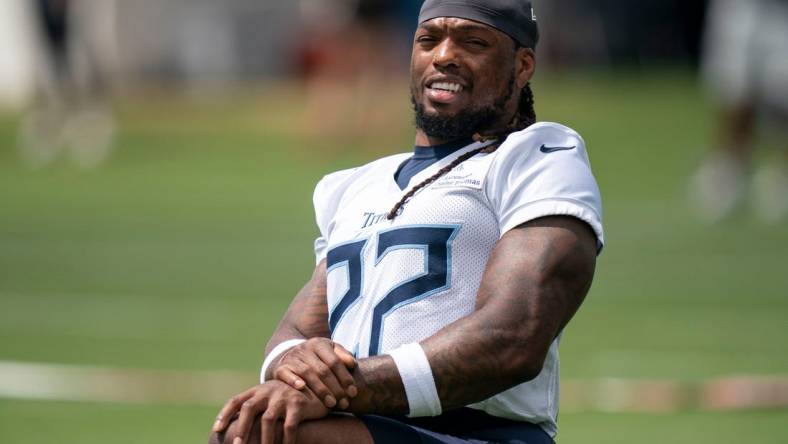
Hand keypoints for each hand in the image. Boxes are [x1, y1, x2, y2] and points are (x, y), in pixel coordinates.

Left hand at [212, 380, 328, 443]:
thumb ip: (255, 408)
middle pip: (249, 408)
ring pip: (268, 420)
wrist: (317, 389)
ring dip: (264, 439)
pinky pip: (289, 426)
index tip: (217, 430)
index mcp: (258, 391)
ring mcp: (283, 396)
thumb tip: (236, 432)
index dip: (224, 414)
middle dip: (241, 429)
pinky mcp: (298, 404)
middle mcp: (268, 391)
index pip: (236, 401)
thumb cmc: (288, 400)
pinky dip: (285, 441)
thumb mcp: (270, 399)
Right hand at [272, 338, 357, 408]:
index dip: (345, 377)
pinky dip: (293, 380)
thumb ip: (343, 356)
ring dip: (320, 390)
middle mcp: (304, 349)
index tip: (353, 393)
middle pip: (323, 370)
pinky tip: (302, 388)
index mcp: (319, 343)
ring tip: (331, 404)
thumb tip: (352, 364)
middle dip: (335, 388)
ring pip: (307, 373)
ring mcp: (291, 357)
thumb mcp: (330, 351)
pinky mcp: (280, 368)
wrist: (290, 356)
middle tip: (344, 403)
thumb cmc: (317, 358)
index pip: (335, 361)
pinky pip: (286, 374)